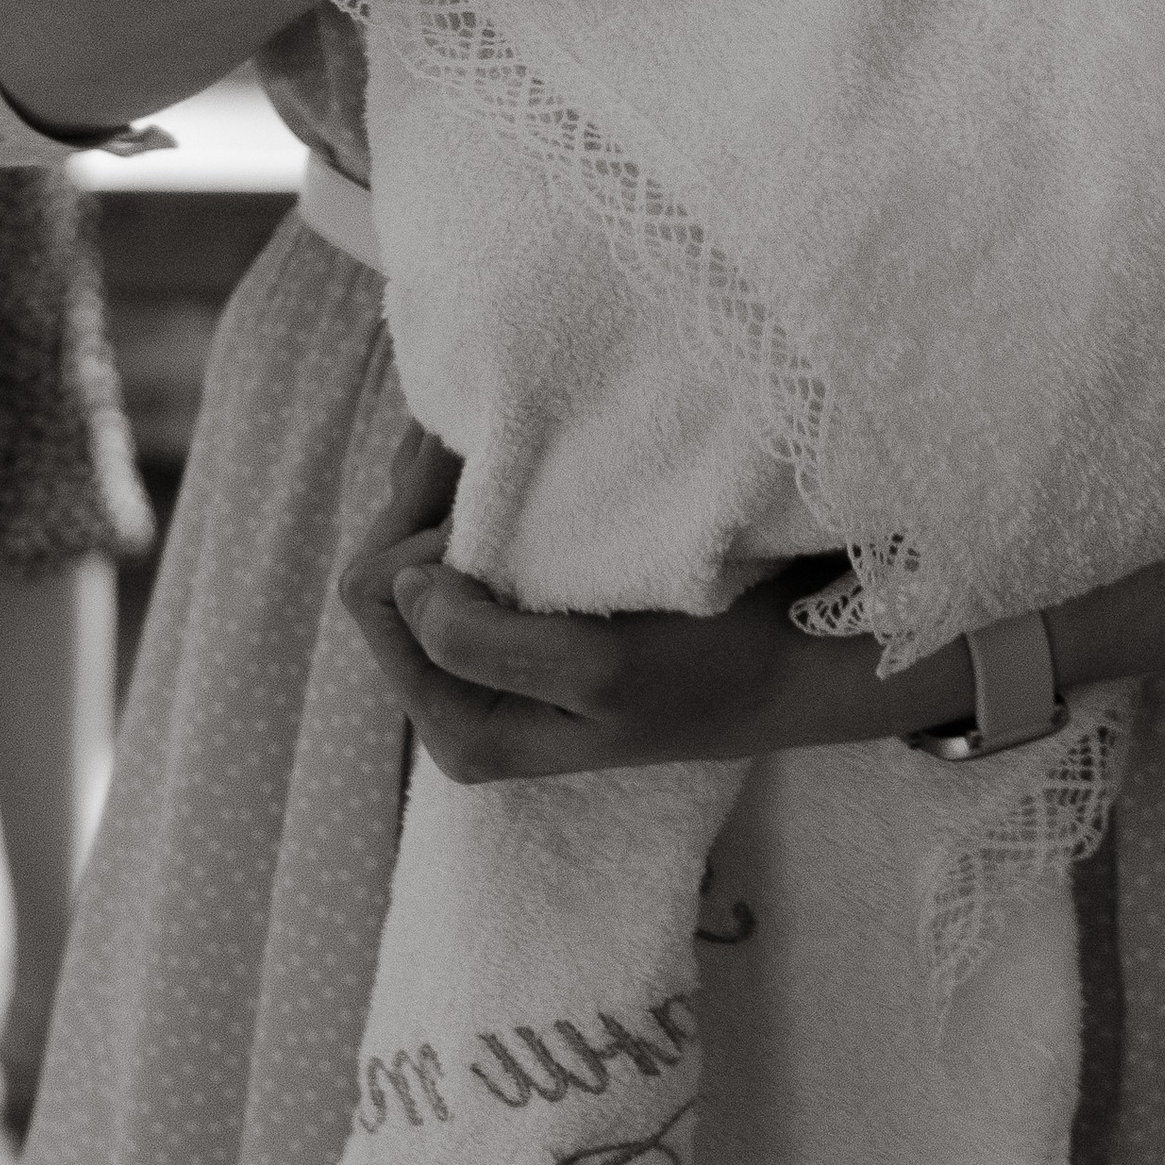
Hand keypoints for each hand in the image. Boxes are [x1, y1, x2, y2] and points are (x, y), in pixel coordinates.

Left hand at [336, 423, 973, 782]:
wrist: (792, 657)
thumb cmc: (706, 667)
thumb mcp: (598, 670)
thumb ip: (481, 643)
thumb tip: (403, 586)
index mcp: (459, 723)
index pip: (373, 596)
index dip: (420, 530)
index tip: (496, 497)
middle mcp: (457, 688)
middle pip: (386, 558)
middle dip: (430, 493)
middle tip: (499, 440)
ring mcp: (486, 643)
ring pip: (419, 532)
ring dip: (456, 479)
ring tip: (516, 440)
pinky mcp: (519, 604)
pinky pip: (461, 526)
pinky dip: (484, 482)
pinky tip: (527, 454)